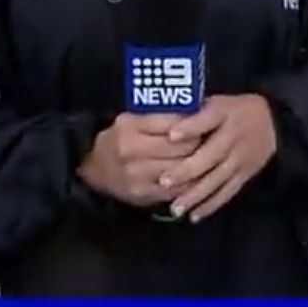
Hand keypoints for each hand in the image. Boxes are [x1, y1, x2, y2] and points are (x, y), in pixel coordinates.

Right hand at [77, 113, 198, 206]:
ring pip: (181, 170)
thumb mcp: (133, 119)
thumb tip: (198, 113)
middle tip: (213, 142)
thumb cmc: (119, 138)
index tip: (207, 124)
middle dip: (200, 146)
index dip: (195, 125)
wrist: (94, 169)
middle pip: (180, 148)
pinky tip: (198, 179)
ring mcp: (136, 174)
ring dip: (199, 167)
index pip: (174, 124)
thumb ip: (161, 117)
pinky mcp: (142, 194)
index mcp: (130, 125)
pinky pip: (175, 190)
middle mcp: (131, 149)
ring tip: (209, 160)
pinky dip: (190, 185)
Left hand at [157, 94, 278, 221]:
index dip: (190, 127)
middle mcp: (234, 137)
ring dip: (195, 195)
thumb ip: (193, 112)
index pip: (207, 119)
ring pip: (217, 179)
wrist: (271, 123)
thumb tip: (163, 122)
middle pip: (210, 155)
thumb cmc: (232, 111)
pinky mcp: (245, 175)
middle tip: (164, 182)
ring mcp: (240, 159)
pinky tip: (194, 215)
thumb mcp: (216, 102)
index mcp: (224, 113)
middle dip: (186, 170)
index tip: (171, 135)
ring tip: (175, 208)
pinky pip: (227, 192)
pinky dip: (211, 205)